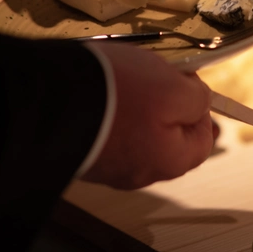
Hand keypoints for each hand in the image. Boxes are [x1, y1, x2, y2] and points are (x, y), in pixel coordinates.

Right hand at [81, 42, 217, 189]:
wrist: (50, 101)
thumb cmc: (119, 95)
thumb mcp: (174, 87)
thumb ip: (197, 99)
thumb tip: (201, 103)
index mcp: (169, 161)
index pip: (202, 140)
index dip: (201, 108)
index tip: (190, 83)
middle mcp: (141, 173)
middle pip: (167, 138)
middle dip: (166, 107)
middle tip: (155, 77)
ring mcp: (108, 168)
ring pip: (136, 135)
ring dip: (135, 109)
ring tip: (123, 80)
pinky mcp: (82, 155)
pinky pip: (106, 132)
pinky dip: (108, 113)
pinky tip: (99, 92)